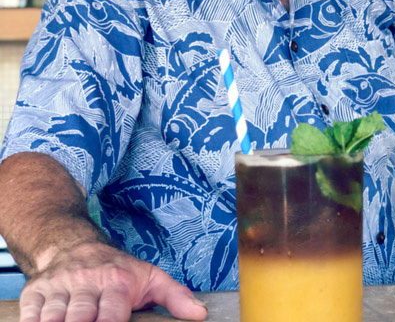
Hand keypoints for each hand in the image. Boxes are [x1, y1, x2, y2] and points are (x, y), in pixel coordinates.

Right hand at [19, 242, 207, 321]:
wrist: (77, 244)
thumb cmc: (117, 269)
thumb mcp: (150, 277)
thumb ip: (175, 296)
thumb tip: (200, 315)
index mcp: (117, 281)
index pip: (112, 316)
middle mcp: (87, 280)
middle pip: (78, 319)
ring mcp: (59, 285)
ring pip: (52, 319)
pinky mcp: (36, 290)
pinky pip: (30, 316)